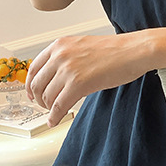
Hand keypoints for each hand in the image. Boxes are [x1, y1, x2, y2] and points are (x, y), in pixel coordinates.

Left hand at [25, 33, 148, 126]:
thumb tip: (59, 74)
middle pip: (37, 84)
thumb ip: (68, 56)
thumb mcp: (84, 46)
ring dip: (48, 109)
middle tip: (44, 105)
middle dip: (38, 99)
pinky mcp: (78, 84)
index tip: (32, 93)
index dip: (30, 84)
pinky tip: (55, 120)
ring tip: (54, 113)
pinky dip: (54, 117)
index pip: (34, 67)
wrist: (135, 50)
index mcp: (60, 44)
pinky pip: (59, 106)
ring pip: (47, 97)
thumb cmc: (117, 49)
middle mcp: (60, 55)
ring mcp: (68, 70)